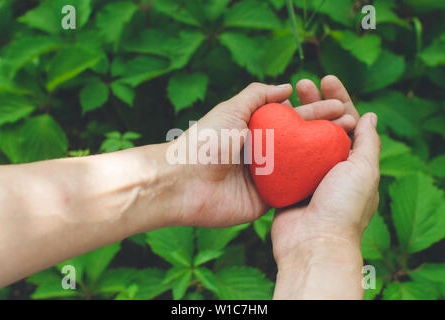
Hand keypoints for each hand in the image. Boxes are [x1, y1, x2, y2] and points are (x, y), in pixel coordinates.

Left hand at [170, 79, 357, 227]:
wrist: (184, 182)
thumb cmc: (205, 142)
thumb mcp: (231, 109)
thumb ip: (258, 96)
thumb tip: (286, 88)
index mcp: (256, 131)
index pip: (293, 119)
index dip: (316, 111)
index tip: (340, 106)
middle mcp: (264, 153)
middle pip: (301, 141)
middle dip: (327, 131)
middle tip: (352, 123)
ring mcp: (266, 178)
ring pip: (301, 165)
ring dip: (324, 156)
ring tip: (350, 143)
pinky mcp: (266, 200)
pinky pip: (293, 190)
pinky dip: (312, 182)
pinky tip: (335, 172)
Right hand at [271, 76, 380, 298]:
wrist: (313, 242)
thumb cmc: (343, 206)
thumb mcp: (364, 170)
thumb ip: (368, 142)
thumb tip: (371, 116)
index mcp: (354, 163)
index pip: (348, 122)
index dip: (339, 98)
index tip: (326, 79)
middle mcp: (331, 167)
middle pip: (322, 126)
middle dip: (315, 102)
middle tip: (303, 83)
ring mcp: (307, 176)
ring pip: (301, 139)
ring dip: (294, 117)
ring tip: (283, 98)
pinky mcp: (287, 184)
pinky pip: (282, 157)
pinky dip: (278, 140)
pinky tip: (270, 123)